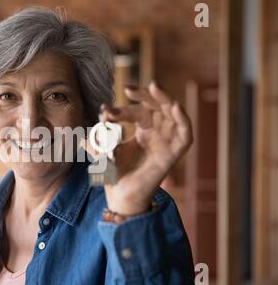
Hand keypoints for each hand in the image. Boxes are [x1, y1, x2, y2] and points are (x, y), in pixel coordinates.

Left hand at [85, 81, 192, 215]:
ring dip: (166, 99)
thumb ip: (100, 134)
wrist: (120, 197)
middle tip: (130, 89)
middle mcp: (157, 135)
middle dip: (146, 95)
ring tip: (154, 87)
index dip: (124, 107)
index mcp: (143, 132)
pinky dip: (183, 120)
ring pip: (173, 115)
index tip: (106, 110)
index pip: (138, 111)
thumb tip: (99, 113)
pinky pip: (185, 135)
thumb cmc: (114, 174)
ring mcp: (166, 143)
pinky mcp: (173, 155)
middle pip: (158, 107)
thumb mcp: (103, 148)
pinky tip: (175, 107)